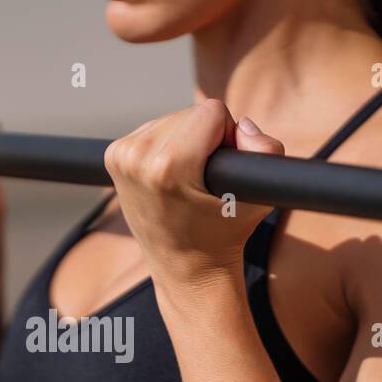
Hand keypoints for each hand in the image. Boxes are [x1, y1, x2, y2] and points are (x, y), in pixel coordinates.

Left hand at [104, 100, 284, 293]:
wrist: (184, 270)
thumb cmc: (223, 236)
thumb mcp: (259, 199)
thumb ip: (267, 151)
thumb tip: (242, 124)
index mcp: (167, 167)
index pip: (213, 111)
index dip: (228, 138)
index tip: (222, 172)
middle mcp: (136, 158)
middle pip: (191, 113)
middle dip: (205, 138)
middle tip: (204, 181)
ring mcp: (121, 156)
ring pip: (173, 118)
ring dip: (186, 141)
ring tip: (187, 182)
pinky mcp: (114, 156)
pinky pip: (155, 129)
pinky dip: (168, 145)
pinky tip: (170, 177)